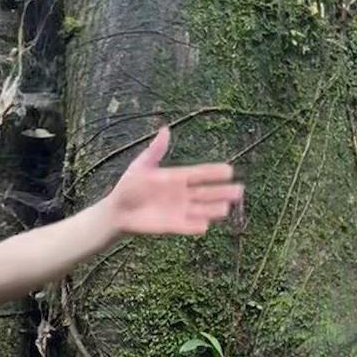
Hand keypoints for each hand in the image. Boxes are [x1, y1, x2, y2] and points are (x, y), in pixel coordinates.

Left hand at [106, 126, 244, 235]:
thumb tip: (165, 129)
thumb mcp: (140, 167)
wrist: (117, 210)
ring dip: (213, 210)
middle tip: (239, 191)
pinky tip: (204, 225)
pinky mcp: (173, 225)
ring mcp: (180, 210)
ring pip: (203, 210)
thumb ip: (154, 152)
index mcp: (177, 177)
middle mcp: (183, 194)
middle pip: (208, 193)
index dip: (214, 173)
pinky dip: (196, 226)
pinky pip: (188, 227)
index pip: (200, 174)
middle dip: (223, 192)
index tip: (229, 171)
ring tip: (225, 208)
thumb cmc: (128, 186)